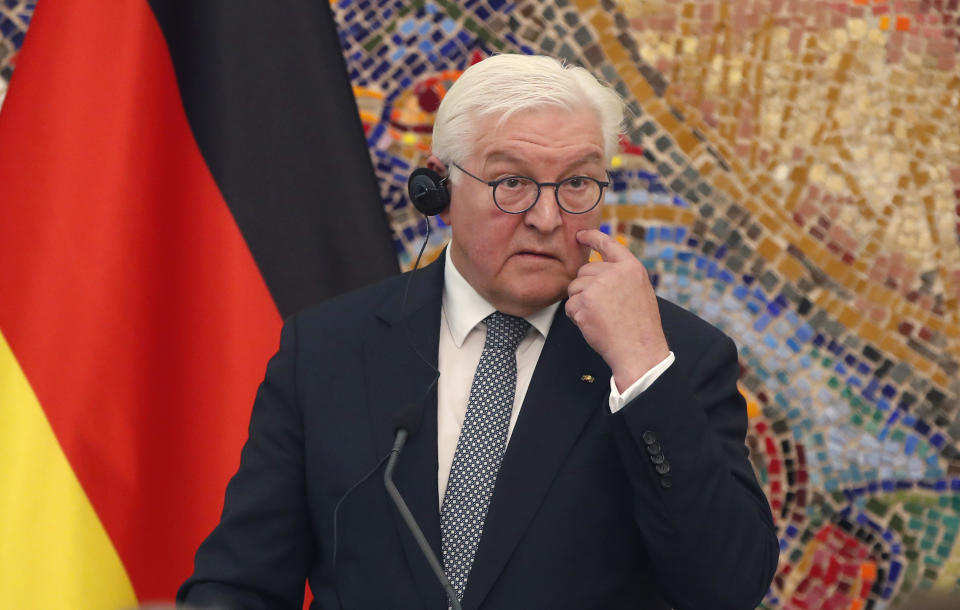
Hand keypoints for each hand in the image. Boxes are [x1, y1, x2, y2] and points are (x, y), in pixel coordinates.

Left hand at [566, 229, 669, 391]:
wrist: (639, 351)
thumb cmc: (640, 327)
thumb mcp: (640, 291)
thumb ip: (621, 277)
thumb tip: (598, 270)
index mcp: (630, 268)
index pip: (608, 244)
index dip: (591, 237)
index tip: (580, 235)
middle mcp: (614, 272)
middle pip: (584, 270)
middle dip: (586, 287)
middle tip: (602, 308)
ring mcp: (598, 286)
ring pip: (574, 288)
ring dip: (580, 303)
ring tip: (600, 317)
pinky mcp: (585, 302)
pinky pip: (570, 305)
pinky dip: (576, 317)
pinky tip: (594, 325)